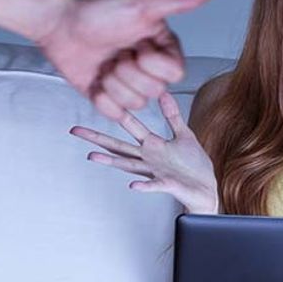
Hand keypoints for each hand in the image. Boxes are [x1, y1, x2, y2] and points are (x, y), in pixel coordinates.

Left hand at [37, 0, 217, 119]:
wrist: (60, 24)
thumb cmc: (100, 11)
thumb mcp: (143, 3)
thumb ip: (181, 1)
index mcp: (164, 49)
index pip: (175, 73)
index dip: (153, 63)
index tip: (137, 43)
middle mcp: (150, 69)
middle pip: (155, 91)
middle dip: (129, 72)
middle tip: (115, 52)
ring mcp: (129, 85)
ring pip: (136, 104)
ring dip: (114, 83)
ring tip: (105, 63)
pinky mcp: (109, 99)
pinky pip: (115, 115)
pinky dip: (102, 99)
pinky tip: (96, 79)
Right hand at [71, 92, 217, 212]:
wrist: (206, 188)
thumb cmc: (193, 165)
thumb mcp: (184, 134)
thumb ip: (172, 116)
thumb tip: (163, 93)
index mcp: (153, 145)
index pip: (130, 128)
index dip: (115, 116)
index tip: (99, 106)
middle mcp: (149, 159)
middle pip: (119, 147)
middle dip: (98, 138)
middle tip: (77, 131)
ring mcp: (156, 172)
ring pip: (130, 165)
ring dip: (111, 161)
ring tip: (92, 156)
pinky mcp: (167, 185)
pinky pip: (154, 185)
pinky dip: (144, 185)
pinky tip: (133, 185)